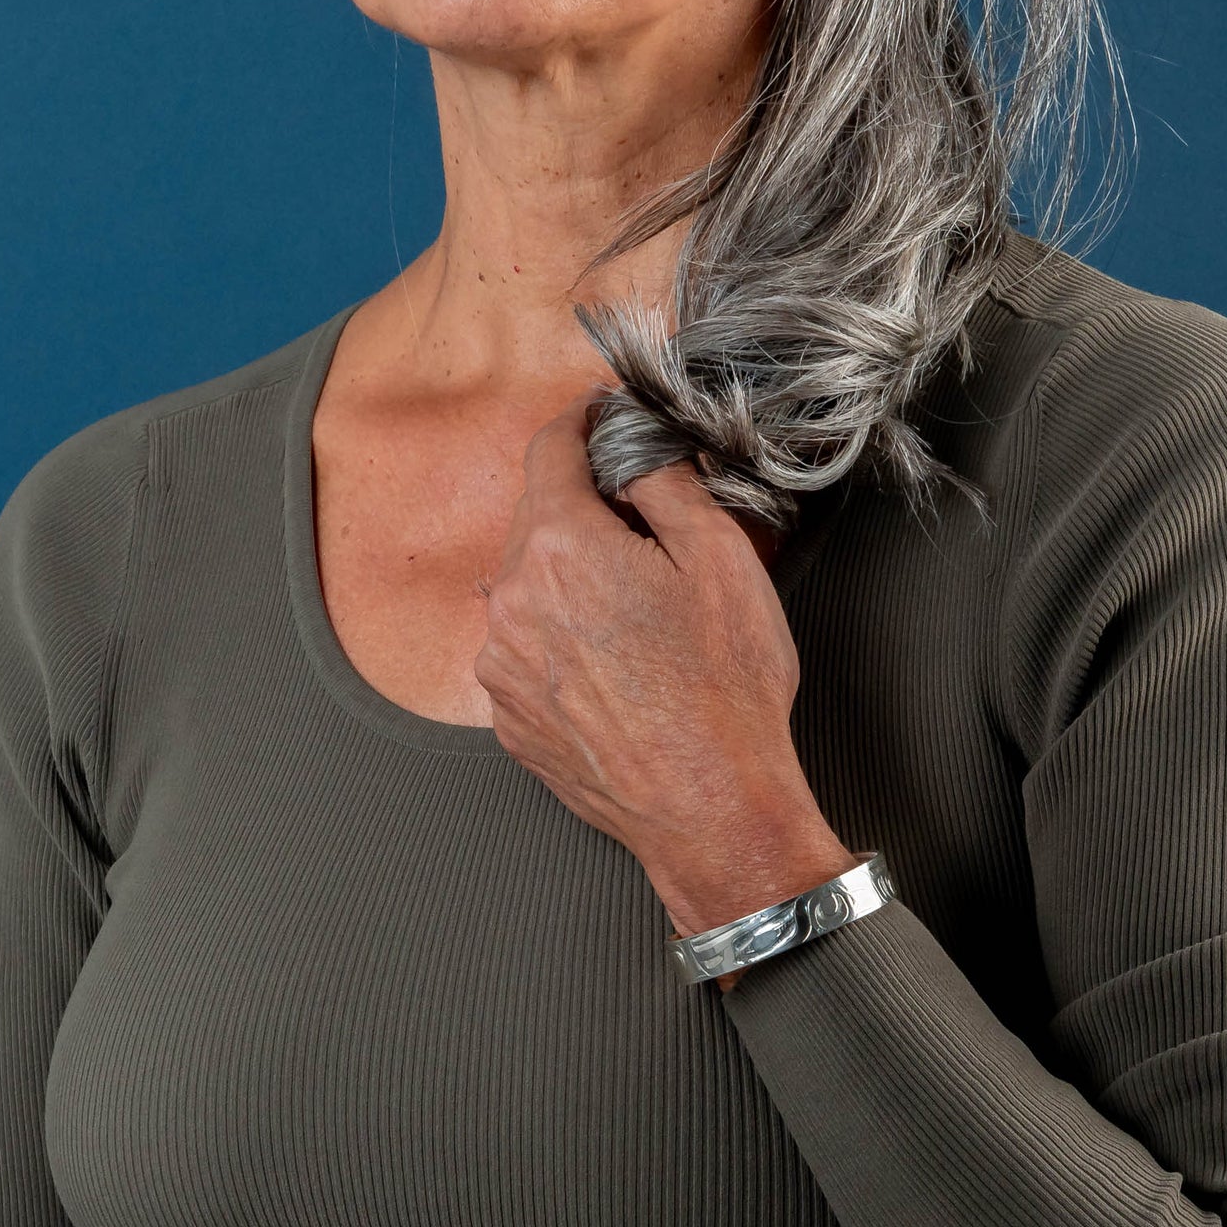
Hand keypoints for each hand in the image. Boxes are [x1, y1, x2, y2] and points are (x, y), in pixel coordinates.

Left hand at [473, 385, 858, 972]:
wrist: (712, 808)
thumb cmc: (725, 691)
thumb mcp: (721, 557)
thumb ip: (666, 483)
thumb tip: (635, 449)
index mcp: (560, 547)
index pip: (549, 452)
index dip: (579, 425)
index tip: (597, 419)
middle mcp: (512, 601)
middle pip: (537, 520)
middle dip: (585, 513)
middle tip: (647, 533)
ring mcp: (502, 666)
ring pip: (528, 587)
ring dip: (571, 581)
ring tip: (640, 618)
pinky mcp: (508, 717)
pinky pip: (526, 650)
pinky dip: (561, 641)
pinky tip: (618, 667)